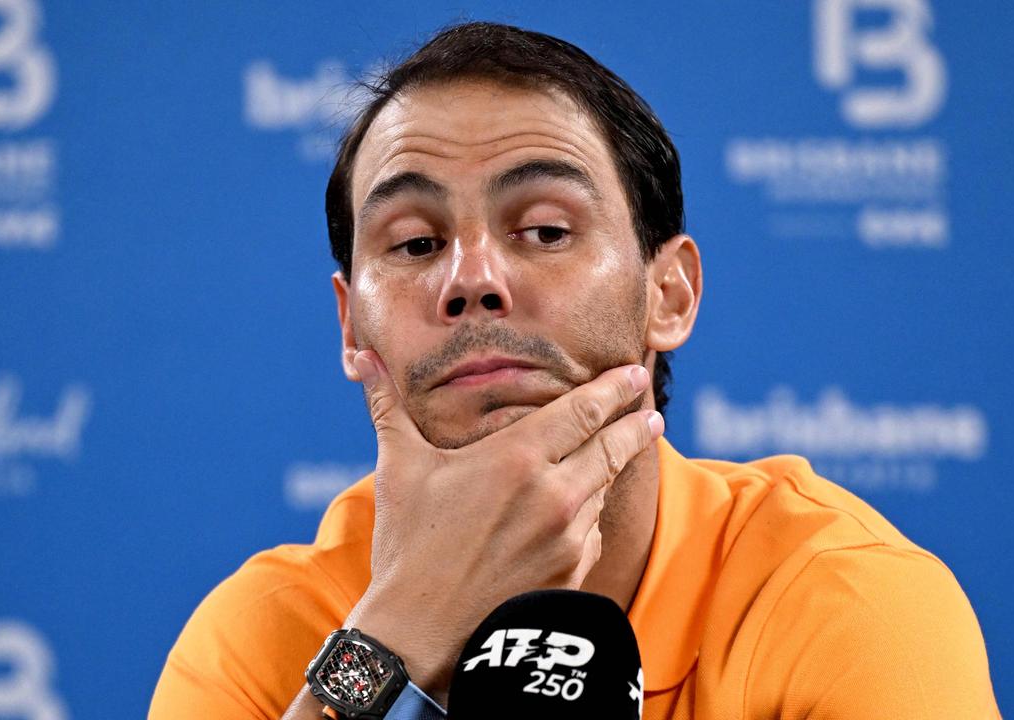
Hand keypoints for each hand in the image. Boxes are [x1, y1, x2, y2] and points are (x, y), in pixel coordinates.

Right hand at [344, 350, 662, 700]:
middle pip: (611, 448)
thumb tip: (363, 358)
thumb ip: (388, 407)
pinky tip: (580, 511)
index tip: (634, 375)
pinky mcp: (573, 572)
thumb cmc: (408, 546)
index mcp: (518, 458)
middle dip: (634, 426)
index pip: (583, 412)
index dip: (613, 390)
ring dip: (610, 470)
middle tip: (649, 411)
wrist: (420, 633)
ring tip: (618, 454)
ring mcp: (568, 536)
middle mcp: (554, 494)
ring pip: (602, 489)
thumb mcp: (400, 468)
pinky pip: (592, 531)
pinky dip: (589, 516)